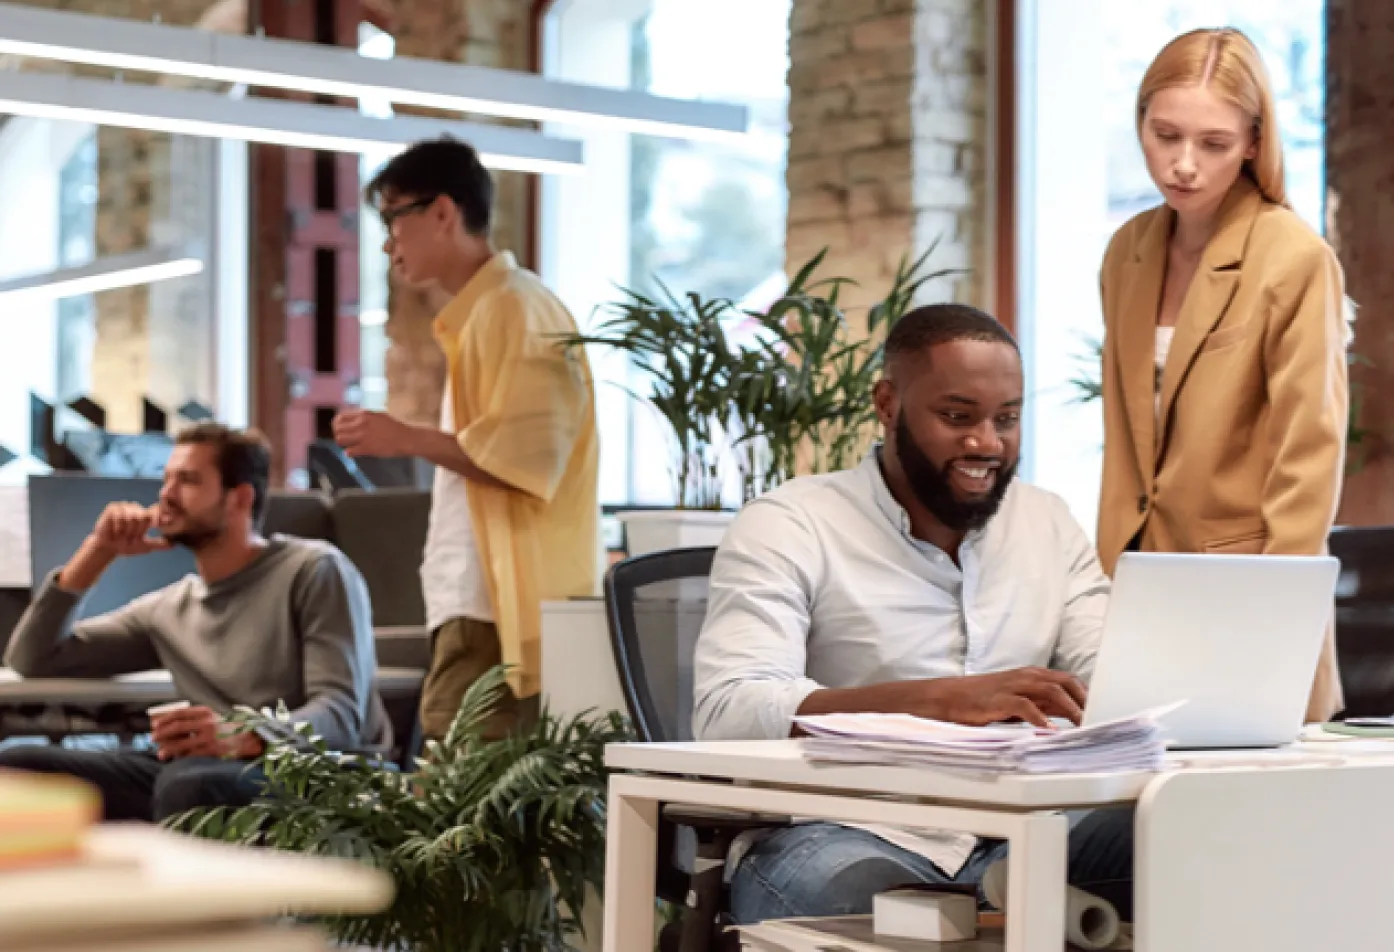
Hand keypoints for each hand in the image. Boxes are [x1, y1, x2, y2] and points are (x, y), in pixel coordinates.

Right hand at [90, 502, 170, 557]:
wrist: (108, 548)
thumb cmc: (126, 546)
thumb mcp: (144, 546)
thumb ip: (158, 544)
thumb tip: (174, 544)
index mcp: (147, 516)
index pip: (156, 512)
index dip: (158, 517)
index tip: (158, 525)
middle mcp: (137, 509)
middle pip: (144, 516)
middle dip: (138, 531)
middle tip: (131, 538)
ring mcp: (125, 507)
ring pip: (132, 517)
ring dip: (127, 531)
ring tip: (122, 536)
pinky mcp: (113, 508)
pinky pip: (119, 516)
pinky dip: (118, 527)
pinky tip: (115, 532)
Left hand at [150, 705, 265, 760]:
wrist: (249, 739)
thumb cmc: (229, 729)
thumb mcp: (213, 718)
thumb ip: (196, 719)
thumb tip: (171, 726)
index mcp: (207, 712)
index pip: (180, 713)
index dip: (164, 719)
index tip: (154, 724)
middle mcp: (207, 723)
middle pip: (177, 727)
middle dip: (162, 733)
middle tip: (152, 738)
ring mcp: (208, 738)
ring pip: (180, 742)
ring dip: (167, 747)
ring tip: (160, 752)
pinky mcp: (210, 751)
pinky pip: (189, 754)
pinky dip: (178, 756)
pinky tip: (173, 758)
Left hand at [332, 409, 412, 457]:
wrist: (407, 438)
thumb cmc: (394, 428)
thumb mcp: (378, 416)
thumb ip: (363, 417)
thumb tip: (350, 420)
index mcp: (364, 414)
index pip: (340, 417)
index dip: (338, 425)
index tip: (341, 430)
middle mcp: (361, 423)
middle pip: (337, 428)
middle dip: (338, 434)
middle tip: (345, 439)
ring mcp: (364, 436)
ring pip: (339, 439)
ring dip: (343, 443)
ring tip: (350, 445)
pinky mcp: (367, 448)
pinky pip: (348, 452)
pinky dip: (350, 453)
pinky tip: (356, 452)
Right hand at [923, 667, 1087, 728]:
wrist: (950, 697)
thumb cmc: (984, 699)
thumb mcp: (1019, 700)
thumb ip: (1044, 704)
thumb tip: (1071, 714)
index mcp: (1032, 675)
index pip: (1069, 680)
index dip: (1087, 695)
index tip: (1102, 712)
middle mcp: (1026, 676)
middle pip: (1064, 682)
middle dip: (1084, 700)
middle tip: (1097, 719)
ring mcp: (1013, 686)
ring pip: (1050, 690)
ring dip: (1069, 708)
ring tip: (1082, 725)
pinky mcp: (999, 699)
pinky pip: (1024, 706)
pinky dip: (1039, 718)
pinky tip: (1049, 731)